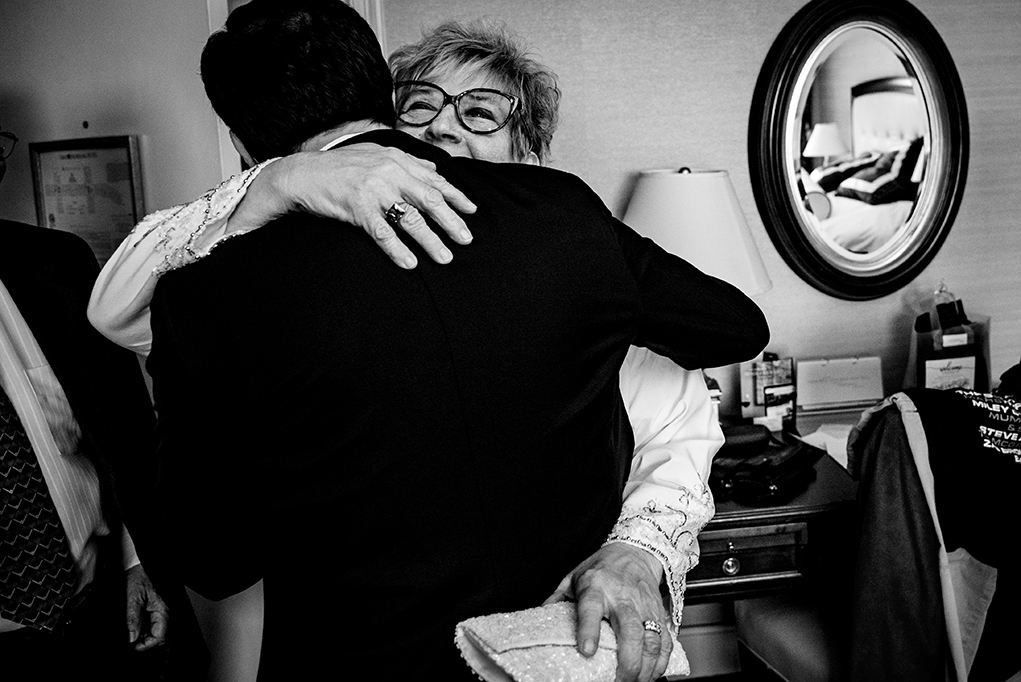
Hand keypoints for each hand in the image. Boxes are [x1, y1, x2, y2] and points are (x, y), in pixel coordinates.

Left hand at [125, 564, 168, 650]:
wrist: (137, 566)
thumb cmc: (138, 577)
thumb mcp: (133, 597)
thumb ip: (133, 618)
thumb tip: (131, 638)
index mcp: (162, 611)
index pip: (159, 637)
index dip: (146, 645)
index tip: (132, 646)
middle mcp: (162, 613)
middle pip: (158, 637)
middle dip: (144, 642)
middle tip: (130, 641)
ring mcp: (158, 612)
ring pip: (153, 632)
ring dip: (141, 636)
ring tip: (128, 634)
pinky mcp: (151, 610)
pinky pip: (149, 625)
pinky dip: (140, 629)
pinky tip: (131, 627)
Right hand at [233, 144, 477, 268]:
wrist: (303, 173)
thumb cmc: (342, 167)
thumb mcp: (377, 155)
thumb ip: (407, 162)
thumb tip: (433, 168)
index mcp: (397, 160)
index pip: (434, 180)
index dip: (455, 196)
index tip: (472, 212)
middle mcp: (390, 172)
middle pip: (429, 200)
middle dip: (451, 221)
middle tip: (467, 240)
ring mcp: (374, 189)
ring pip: (410, 218)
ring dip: (430, 240)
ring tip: (445, 258)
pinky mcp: (357, 207)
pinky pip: (382, 232)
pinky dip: (397, 249)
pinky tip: (410, 263)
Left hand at [543, 543, 670, 681]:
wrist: (634, 551)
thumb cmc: (602, 568)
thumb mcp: (573, 577)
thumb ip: (556, 600)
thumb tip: (539, 620)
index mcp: (596, 586)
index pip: (591, 608)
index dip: (589, 631)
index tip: (586, 651)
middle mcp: (622, 597)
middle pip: (630, 630)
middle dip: (628, 661)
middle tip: (619, 679)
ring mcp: (643, 606)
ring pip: (652, 640)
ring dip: (646, 667)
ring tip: (635, 681)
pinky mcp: (658, 613)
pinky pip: (665, 641)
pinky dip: (661, 662)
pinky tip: (651, 673)